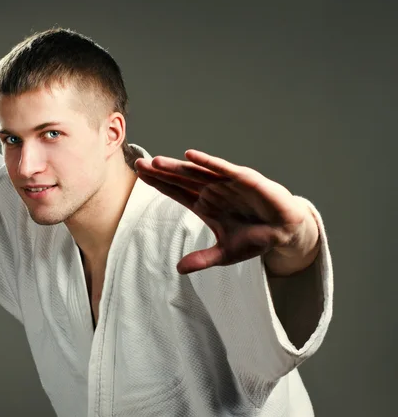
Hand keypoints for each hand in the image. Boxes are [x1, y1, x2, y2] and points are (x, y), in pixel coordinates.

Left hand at [135, 150, 318, 274]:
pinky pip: (223, 169)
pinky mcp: (245, 180)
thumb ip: (203, 259)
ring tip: (157, 161)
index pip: (176, 192)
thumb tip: (179, 269)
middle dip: (161, 172)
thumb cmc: (255, 238)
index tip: (140, 175)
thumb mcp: (225, 253)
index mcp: (205, 205)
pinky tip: (191, 155)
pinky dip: (208, 162)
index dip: (159, 183)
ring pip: (197, 173)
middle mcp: (213, 191)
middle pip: (181, 180)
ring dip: (178, 167)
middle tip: (138, 165)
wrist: (286, 233)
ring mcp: (227, 184)